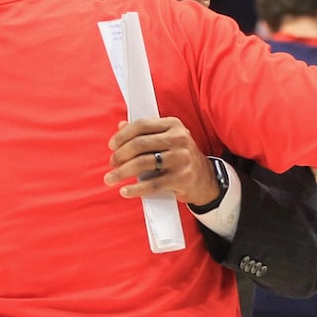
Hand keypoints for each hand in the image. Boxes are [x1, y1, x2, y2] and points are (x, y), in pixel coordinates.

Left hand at [106, 116, 220, 205]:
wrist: (205, 179)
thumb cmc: (179, 157)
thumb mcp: (167, 139)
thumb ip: (146, 132)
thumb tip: (121, 126)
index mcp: (173, 125)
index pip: (142, 125)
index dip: (123, 135)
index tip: (112, 146)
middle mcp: (179, 139)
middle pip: (140, 144)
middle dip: (120, 155)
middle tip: (111, 164)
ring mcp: (181, 159)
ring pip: (143, 163)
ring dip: (122, 172)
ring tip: (111, 178)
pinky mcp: (182, 178)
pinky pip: (153, 184)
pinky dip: (135, 189)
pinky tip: (125, 191)